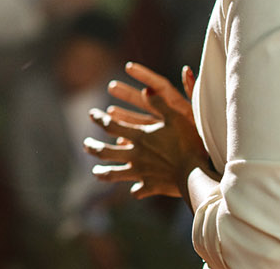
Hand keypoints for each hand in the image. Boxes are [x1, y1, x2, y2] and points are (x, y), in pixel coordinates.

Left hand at [84, 62, 213, 198]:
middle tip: (85, 145)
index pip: (111, 125)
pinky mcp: (150, 186)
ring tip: (95, 172)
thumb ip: (161, 103)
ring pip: (114, 173)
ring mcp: (140, 172)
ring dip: (102, 172)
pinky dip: (135, 189)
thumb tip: (147, 90)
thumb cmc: (187, 143)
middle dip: (93, 147)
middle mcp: (134, 155)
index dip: (99, 119)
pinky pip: (137, 190)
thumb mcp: (176, 117)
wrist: (194, 174)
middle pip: (105, 151)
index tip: (91, 113)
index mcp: (139, 136)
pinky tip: (134, 189)